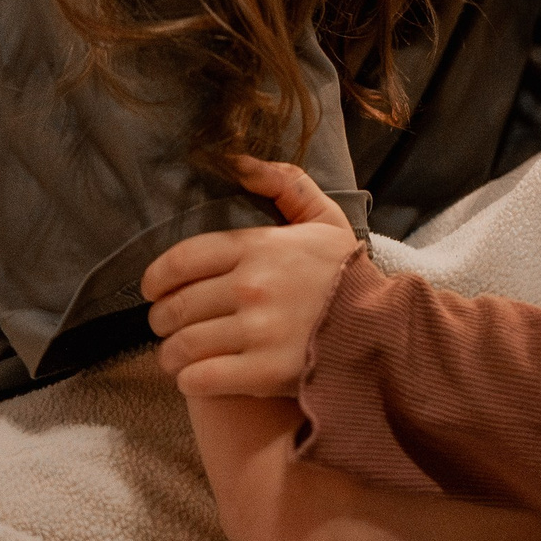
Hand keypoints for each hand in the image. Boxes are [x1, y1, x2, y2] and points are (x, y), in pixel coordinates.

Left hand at [145, 157, 357, 397]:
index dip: (156, 278)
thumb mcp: (325, 219)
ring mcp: (256, 332)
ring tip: (177, 357)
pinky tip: (195, 377)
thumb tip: (237, 160)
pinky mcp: (262, 373)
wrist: (387, 333)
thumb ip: (284, 183)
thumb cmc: (348, 277)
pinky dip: (188, 380)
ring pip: (181, 345)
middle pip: (176, 306)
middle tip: (167, 326)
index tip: (153, 290)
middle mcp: (252, 287)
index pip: (182, 259)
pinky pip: (199, 378)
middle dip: (161, 319)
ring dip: (171, 354)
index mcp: (260, 248)